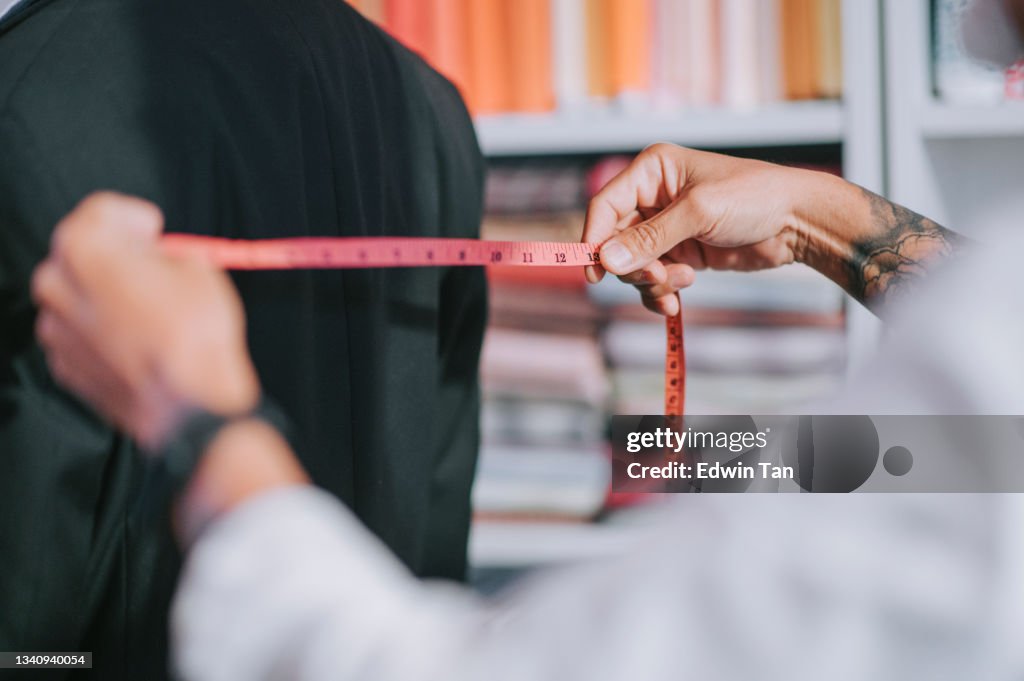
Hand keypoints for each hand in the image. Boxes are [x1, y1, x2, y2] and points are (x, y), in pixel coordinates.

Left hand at [32, 193, 259, 449]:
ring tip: (146, 309)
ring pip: (73, 295)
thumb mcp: (199, 269)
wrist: (189, 404)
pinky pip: (77, 334)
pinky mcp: (63, 366)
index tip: (153, 231)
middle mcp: (56, 284)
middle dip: (112, 254)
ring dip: (103, 294)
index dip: (134, 217)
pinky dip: (101, 331)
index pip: (99, 210)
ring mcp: (55, 329)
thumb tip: (165, 259)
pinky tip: (136, 341)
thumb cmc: (195, 335)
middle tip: (151, 267)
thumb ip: (168, 254)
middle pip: (78, 251)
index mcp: (85, 249)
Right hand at [582, 144, 840, 315]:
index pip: (604, 206)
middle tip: (659, 278)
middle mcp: (652, 197)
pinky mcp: (679, 253)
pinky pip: (653, 279)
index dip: (594, 239)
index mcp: (651, 171)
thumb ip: (650, 238)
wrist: (797, 222)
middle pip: (615, 242)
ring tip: (683, 282)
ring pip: (632, 265)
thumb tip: (606, 261)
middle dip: (634, 267)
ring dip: (652, 282)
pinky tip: (677, 299)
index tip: (595, 273)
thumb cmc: (753, 197)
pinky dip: (660, 293)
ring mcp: (665, 228)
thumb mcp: (698, 213)